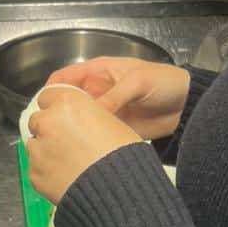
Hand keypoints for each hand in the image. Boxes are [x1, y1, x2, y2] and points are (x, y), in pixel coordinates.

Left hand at [27, 85, 141, 205]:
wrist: (117, 190)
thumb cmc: (121, 154)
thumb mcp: (111, 120)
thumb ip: (87, 113)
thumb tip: (80, 118)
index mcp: (67, 103)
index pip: (48, 95)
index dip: (57, 106)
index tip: (63, 115)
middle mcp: (48, 122)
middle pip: (38, 119)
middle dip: (49, 128)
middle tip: (69, 141)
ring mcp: (38, 149)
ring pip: (34, 144)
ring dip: (46, 149)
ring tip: (69, 162)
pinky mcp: (34, 174)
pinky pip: (37, 167)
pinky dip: (47, 171)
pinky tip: (66, 176)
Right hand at [44, 56, 190, 142]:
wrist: (186, 105)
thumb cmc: (163, 82)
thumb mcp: (138, 82)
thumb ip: (113, 97)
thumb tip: (90, 115)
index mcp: (98, 73)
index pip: (65, 78)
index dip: (51, 90)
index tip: (41, 108)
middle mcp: (96, 92)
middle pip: (67, 102)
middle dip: (56, 114)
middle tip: (46, 132)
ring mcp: (104, 112)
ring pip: (78, 121)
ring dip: (69, 131)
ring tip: (57, 146)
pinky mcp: (112, 130)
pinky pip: (94, 135)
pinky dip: (85, 143)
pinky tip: (77, 153)